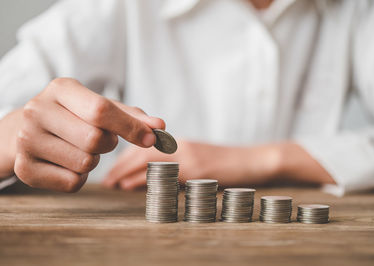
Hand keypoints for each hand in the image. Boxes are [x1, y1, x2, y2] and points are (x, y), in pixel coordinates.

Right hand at [11, 78, 163, 191]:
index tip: (152, 139)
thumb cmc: (73, 116)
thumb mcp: (99, 107)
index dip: (131, 127)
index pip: (102, 110)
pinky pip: (72, 183)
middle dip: (108, 144)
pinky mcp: (24, 168)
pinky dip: (79, 177)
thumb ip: (131, 116)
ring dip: (93, 161)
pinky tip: (67, 163)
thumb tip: (161, 127)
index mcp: (61, 89)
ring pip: (85, 163)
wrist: (25, 130)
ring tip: (79, 149)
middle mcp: (38, 111)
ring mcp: (27, 140)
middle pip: (95, 139)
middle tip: (99, 139)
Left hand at [102, 140, 284, 190]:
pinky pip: (163, 173)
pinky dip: (142, 179)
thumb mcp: (199, 160)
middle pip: (140, 150)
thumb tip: (149, 178)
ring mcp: (188, 156)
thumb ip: (176, 166)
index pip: (145, 144)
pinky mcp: (196, 169)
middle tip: (105, 178)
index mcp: (180, 142)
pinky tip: (129, 185)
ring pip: (147, 160)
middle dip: (120, 164)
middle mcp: (181, 145)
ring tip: (110, 183)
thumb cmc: (226, 163)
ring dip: (125, 171)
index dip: (126, 156)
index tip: (112, 167)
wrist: (254, 160)